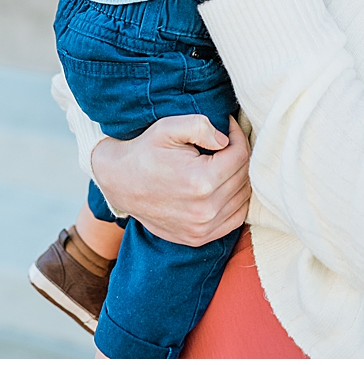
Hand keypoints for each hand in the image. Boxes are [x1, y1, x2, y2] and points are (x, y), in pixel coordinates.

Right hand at [90, 114, 251, 247]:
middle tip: (226, 142)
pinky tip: (222, 186)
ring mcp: (203, 228)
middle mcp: (206, 209)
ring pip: (243, 199)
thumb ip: (200, 126)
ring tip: (223, 162)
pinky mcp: (199, 238)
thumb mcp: (167, 128)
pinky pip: (234, 219)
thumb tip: (225, 140)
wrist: (120, 183)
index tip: (228, 126)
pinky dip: (235, 201)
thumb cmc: (145, 152)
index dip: (238, 136)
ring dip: (239, 178)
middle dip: (240, 155)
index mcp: (201, 181)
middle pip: (244, 177)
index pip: (241, 156)